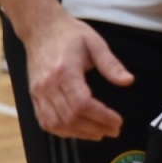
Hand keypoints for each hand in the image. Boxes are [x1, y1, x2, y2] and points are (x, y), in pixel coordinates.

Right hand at [23, 13, 135, 139]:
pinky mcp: (34, 96)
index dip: (101, 116)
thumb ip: (111, 64)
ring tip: (99, 133)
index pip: (82, 104)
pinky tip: (78, 131)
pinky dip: (62, 131)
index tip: (117, 121)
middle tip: (114, 130)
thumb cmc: (69, 34)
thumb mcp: (95, 43)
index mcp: (64, 71)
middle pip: (70, 117)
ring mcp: (38, 92)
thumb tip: (128, 81)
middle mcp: (48, 85)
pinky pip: (45, 121)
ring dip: (79, 133)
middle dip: (95, 128)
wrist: (41, 29)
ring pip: (56, 124)